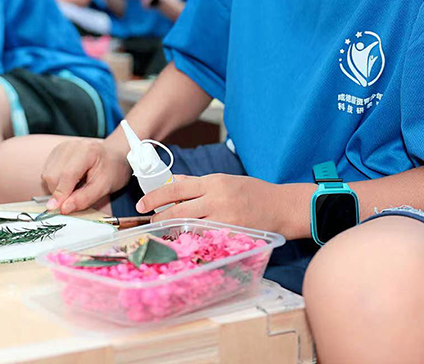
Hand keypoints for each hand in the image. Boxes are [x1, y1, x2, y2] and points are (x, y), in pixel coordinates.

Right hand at [42, 138, 131, 214]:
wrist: (112, 158)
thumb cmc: (111, 172)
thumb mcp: (104, 188)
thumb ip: (84, 199)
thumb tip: (63, 208)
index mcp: (87, 151)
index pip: (67, 174)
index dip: (60, 193)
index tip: (55, 209)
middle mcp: (71, 146)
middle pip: (53, 175)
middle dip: (60, 192)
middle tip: (78, 194)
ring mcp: (61, 147)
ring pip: (47, 175)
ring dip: (57, 188)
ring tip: (76, 185)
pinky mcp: (55, 152)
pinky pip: (47, 172)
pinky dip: (55, 182)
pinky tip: (70, 180)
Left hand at [136, 174, 286, 231]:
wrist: (282, 206)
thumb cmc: (254, 192)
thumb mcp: (226, 180)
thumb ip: (200, 184)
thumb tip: (175, 184)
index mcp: (214, 182)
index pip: (176, 188)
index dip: (155, 197)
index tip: (141, 204)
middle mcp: (217, 199)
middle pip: (178, 210)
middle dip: (160, 218)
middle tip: (151, 223)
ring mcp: (224, 218)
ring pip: (189, 227)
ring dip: (174, 231)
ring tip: (167, 233)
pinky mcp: (232, 235)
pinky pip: (206, 239)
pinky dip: (194, 240)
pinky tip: (188, 242)